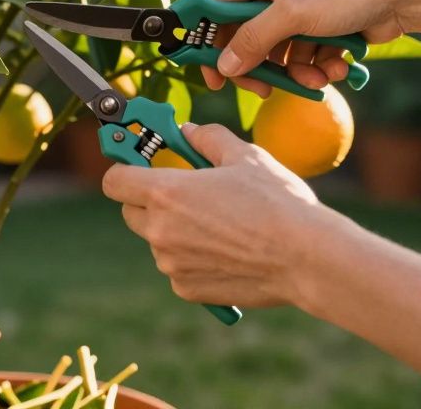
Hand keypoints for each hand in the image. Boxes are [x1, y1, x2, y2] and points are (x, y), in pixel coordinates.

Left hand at [101, 122, 345, 308]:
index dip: (124, 170)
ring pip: (157, 241)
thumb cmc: (277, 201)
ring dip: (174, 231)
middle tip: (185, 193)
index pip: (114, 181)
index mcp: (166, 192)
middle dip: (149, 201)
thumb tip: (188, 131)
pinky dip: (192, 259)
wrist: (306, 258)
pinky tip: (227, 251)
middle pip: (131, 213)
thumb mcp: (244, 156)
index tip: (139, 166)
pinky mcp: (187, 289)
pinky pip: (177, 267)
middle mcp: (160, 231)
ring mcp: (171, 264)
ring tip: (219, 224)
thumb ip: (207, 138)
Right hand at [203, 0, 414, 95]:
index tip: (212, 74)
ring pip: (277, 52)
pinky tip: (336, 70)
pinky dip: (315, 67)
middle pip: (246, 35)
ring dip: (295, 71)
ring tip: (316, 78)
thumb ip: (253, 40)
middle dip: (260, 64)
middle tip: (264, 89)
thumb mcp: (292, 14)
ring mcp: (297, 7)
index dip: (210, 41)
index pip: (218, 7)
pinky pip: (302, 55)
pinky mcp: (318, 26)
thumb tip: (224, 65)